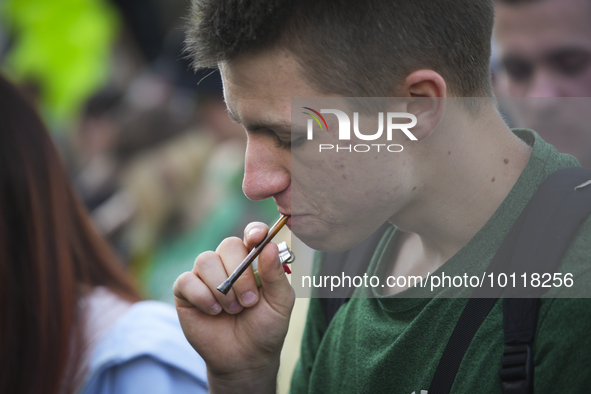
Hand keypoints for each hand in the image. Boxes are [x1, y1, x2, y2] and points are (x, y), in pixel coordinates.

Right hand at [173, 222, 294, 392]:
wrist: (245, 358)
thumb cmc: (266, 328)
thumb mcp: (280, 303)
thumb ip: (276, 274)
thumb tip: (269, 246)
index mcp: (253, 261)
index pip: (252, 234)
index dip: (254, 232)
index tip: (257, 238)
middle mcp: (228, 263)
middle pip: (228, 245)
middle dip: (240, 274)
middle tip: (249, 301)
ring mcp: (205, 276)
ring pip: (206, 261)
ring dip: (222, 288)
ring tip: (233, 310)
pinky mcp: (186, 291)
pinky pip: (187, 280)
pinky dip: (202, 296)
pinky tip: (214, 312)